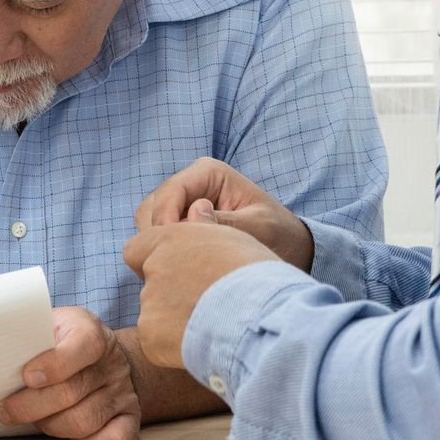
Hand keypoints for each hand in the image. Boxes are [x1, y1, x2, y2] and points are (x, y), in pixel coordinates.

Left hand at [0, 306, 141, 439]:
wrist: (103, 357)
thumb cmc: (61, 343)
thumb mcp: (46, 325)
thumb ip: (26, 334)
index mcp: (91, 332)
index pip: (83, 345)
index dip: (54, 364)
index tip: (26, 377)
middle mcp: (112, 362)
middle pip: (72, 391)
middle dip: (31, 405)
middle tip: (5, 410)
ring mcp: (123, 392)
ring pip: (84, 420)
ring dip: (49, 425)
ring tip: (33, 419)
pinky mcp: (130, 418)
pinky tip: (66, 433)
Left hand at [123, 224, 282, 370]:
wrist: (260, 317)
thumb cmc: (255, 274)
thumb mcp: (232, 237)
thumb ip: (205, 226)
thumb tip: (197, 207)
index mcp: (168, 239)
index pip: (136, 249)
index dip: (153, 261)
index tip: (177, 272)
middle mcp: (153, 268)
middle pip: (150, 284)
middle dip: (169, 293)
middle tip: (203, 303)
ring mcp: (149, 303)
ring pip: (154, 314)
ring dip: (174, 320)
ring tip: (211, 325)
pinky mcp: (151, 336)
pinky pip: (157, 342)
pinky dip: (174, 347)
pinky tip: (203, 344)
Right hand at [134, 156, 313, 270]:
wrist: (289, 247)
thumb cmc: (279, 233)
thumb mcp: (259, 227)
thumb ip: (226, 222)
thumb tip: (192, 215)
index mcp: (208, 172)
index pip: (170, 191)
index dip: (165, 220)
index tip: (173, 249)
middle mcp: (191, 183)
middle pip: (153, 207)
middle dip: (159, 235)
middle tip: (175, 263)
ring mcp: (183, 203)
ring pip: (149, 222)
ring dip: (158, 245)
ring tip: (180, 267)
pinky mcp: (180, 223)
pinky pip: (157, 236)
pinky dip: (163, 251)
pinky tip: (182, 267)